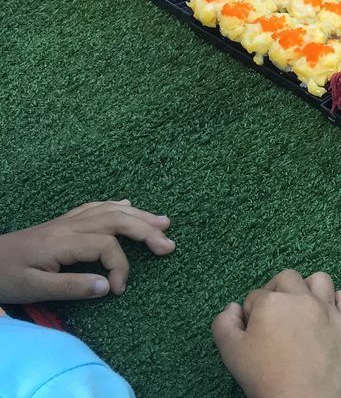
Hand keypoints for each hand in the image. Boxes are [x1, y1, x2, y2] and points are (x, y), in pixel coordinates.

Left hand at [0, 200, 174, 303]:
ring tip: (164, 222)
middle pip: (116, 220)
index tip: (119, 290)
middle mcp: (70, 226)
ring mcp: (67, 221)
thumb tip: (108, 286)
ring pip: (110, 210)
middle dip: (146, 231)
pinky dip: (116, 205)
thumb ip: (72, 288)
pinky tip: (128, 205)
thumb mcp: (33, 288)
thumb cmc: (6, 277)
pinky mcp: (62, 223)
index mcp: (64, 242)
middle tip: (169, 245)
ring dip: (139, 215)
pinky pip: (95, 207)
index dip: (121, 267)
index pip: (107, 246)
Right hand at [212, 270, 340, 397]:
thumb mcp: (230, 351)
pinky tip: (330, 314)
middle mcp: (301, 298)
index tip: (254, 332)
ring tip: (302, 308)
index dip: (251, 313)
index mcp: (271, 302)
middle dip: (277, 291)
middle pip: (287, 278)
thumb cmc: (264, 376)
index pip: (256, 296)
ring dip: (309, 288)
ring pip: (320, 280)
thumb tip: (233, 307)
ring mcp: (328, 309)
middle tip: (275, 315)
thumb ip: (223, 323)